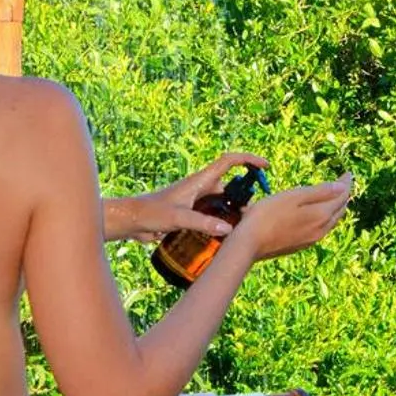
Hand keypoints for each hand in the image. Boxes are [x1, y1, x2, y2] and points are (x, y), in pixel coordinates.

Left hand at [105, 151, 270, 243]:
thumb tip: (229, 229)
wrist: (131, 220)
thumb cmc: (151, 212)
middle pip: (229, 184)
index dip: (248, 160)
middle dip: (245, 192)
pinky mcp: (190, 213)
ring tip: (243, 224)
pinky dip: (221, 221)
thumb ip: (202, 223)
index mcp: (199, 181)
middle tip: (256, 209)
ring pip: (221, 201)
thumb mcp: (178, 218)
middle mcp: (200, 188)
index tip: (264, 165)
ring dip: (232, 209)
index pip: (229, 162)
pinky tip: (224, 235)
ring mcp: (195, 200)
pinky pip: (212, 214)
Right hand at [235, 175, 352, 262]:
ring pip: (332, 220)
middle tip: (343, 183)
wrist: (248, 244)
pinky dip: (326, 217)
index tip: (348, 173)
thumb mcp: (294, 196)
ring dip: (336, 207)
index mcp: (321, 215)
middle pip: (339, 209)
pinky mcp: (302, 244)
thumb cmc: (268, 214)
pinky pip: (322, 228)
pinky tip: (319, 214)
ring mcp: (312, 239)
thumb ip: (320, 192)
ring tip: (335, 196)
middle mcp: (321, 229)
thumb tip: (343, 186)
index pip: (341, 196)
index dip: (346, 183)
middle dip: (343, 195)